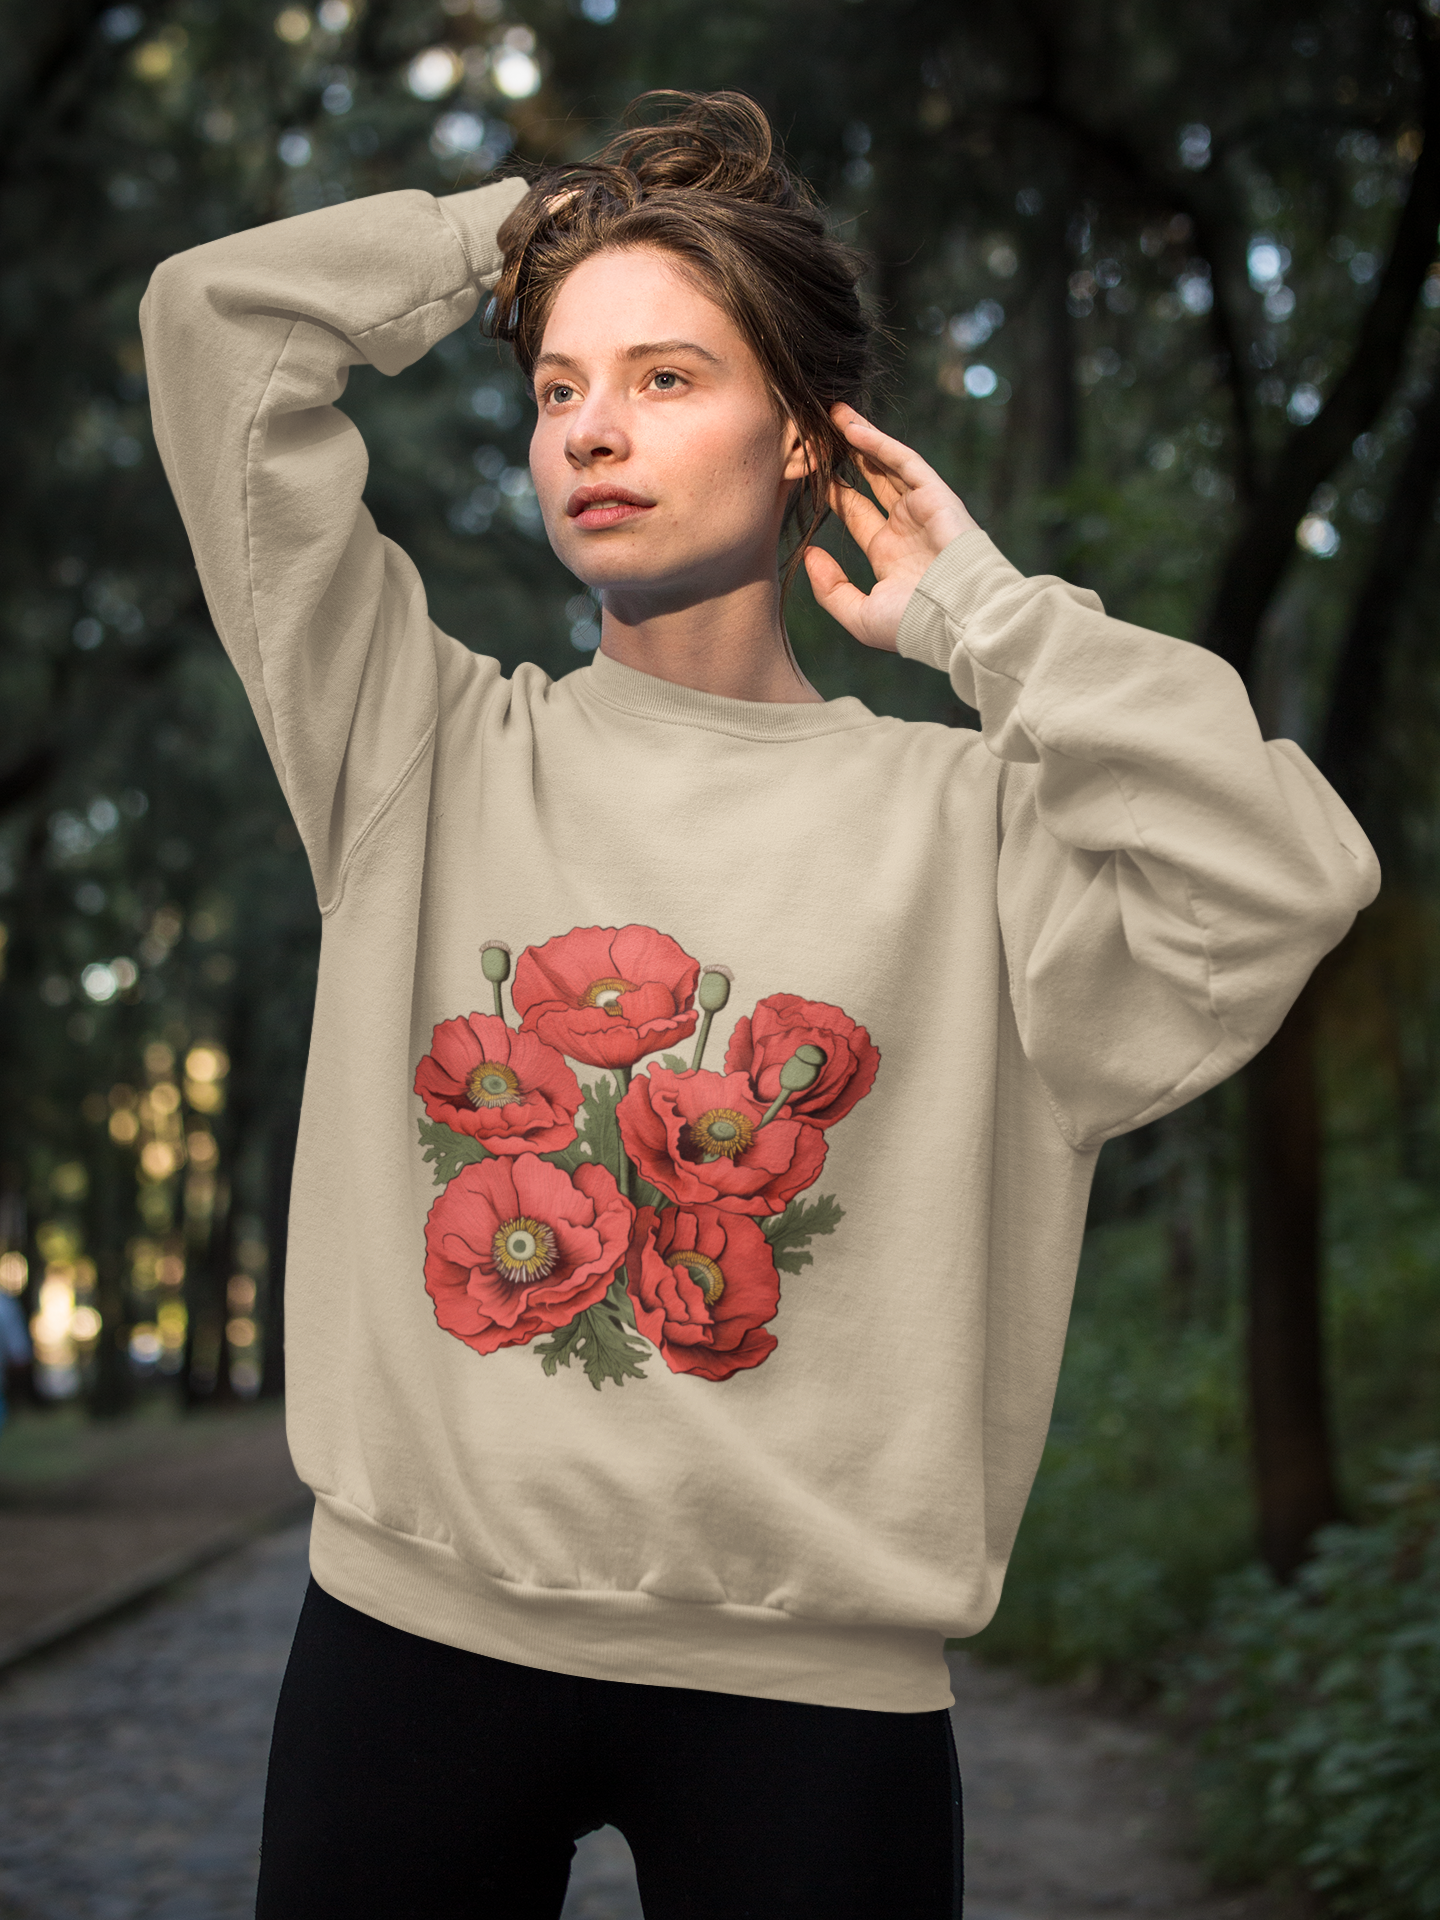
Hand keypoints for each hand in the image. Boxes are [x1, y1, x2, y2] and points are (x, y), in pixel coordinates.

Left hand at [803, 405, 976, 652]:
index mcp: (891, 556)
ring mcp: (922, 509)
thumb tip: (808, 554)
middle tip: (819, 436)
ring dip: (861, 439)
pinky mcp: (935, 494)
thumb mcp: (860, 616)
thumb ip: (830, 589)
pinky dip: (878, 443)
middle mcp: (906, 528)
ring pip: (886, 465)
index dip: (835, 494)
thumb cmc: (914, 625)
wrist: (959, 618)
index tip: (808, 474)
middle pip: (871, 484)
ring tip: (833, 415)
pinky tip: (852, 428)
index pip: (858, 515)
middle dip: (847, 460)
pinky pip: (903, 461)